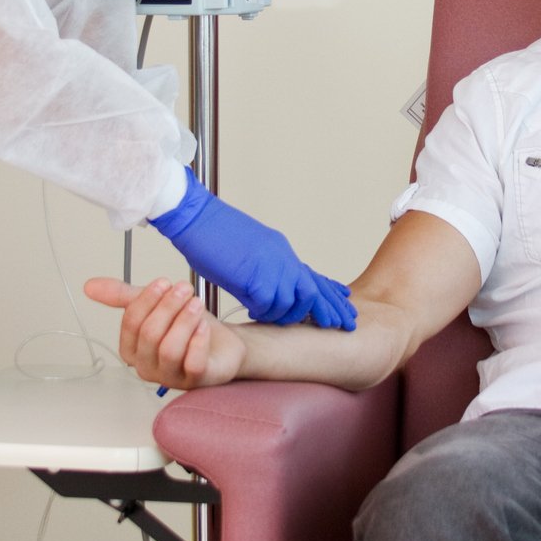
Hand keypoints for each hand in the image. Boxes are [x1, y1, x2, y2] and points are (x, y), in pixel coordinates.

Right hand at [85, 277, 244, 389]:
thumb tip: (89, 286)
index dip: (147, 299)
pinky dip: (199, 340)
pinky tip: (204, 326)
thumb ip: (123, 297)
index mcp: (132, 351)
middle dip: (168, 306)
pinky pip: (193, 363)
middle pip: (150, 334)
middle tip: (184, 289)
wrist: (223, 344)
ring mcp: (171, 378)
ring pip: (170, 349)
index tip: (164, 282)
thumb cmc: (186, 328)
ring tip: (196, 304)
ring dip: (184, 320)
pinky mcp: (195, 381)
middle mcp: (147, 368)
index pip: (130, 323)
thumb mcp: (155, 306)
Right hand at [147, 169, 356, 329]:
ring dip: (285, 315)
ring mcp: (270, 266)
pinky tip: (253, 313)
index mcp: (280, 252)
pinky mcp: (254, 276)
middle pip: (314, 290)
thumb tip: (265, 296)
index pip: (312, 276)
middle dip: (327, 310)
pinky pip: (267, 305)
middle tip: (340, 325)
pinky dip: (261, 312)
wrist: (195, 216)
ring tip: (276, 320)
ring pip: (293, 302)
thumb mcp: (248, 253)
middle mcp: (282, 258)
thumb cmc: (212, 234)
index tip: (345, 301)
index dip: (330, 291)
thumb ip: (262, 272)